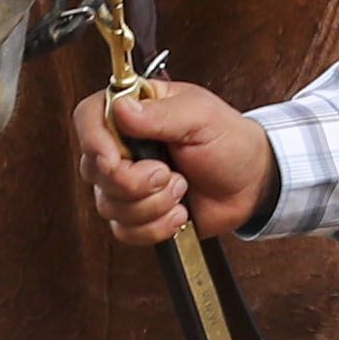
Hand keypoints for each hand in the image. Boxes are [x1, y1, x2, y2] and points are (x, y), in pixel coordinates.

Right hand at [73, 80, 280, 245]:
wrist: (250, 183)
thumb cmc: (230, 140)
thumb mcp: (200, 117)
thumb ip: (160, 115)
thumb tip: (120, 108)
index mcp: (137, 110)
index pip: (89, 116)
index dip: (92, 140)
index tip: (114, 158)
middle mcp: (125, 145)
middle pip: (95, 169)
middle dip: (134, 181)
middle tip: (169, 173)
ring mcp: (128, 182)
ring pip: (109, 204)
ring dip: (152, 204)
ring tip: (182, 188)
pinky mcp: (137, 214)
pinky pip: (124, 231)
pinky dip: (155, 227)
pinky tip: (180, 213)